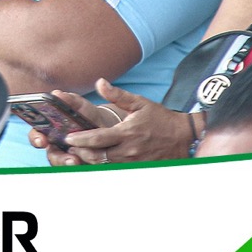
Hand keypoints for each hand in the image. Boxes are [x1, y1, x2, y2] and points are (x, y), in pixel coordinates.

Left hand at [33, 81, 192, 164]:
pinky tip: (93, 161)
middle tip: (68, 148)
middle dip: (80, 153)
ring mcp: (133, 161)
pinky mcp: (137, 168)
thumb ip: (117, 95)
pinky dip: (103, 166)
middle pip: (97, 156)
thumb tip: (99, 82)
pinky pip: (115, 169)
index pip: (98, 138)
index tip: (68, 138)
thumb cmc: (160, 118)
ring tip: (76, 154)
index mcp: (127, 132)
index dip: (81, 139)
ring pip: (104, 165)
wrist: (183, 137)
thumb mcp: (139, 102)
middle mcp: (128, 150)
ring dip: (89, 161)